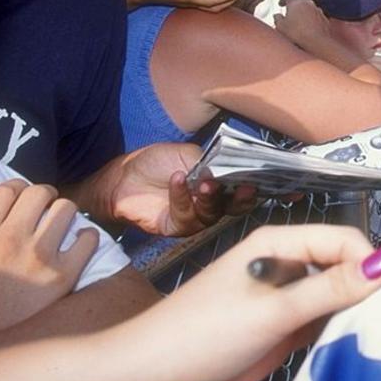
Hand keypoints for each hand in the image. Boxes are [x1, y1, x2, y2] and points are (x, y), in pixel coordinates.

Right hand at [0, 180, 98, 341]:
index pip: (4, 191)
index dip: (16, 189)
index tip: (20, 197)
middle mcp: (8, 243)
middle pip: (38, 193)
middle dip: (43, 197)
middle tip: (42, 208)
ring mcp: (38, 258)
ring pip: (65, 208)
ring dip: (64, 213)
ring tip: (59, 225)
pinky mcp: (64, 277)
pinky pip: (88, 238)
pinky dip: (86, 237)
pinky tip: (76, 245)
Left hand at [110, 144, 256, 236]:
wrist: (125, 176)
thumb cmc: (158, 162)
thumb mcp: (189, 154)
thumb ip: (209, 162)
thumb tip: (225, 171)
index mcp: (218, 186)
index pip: (240, 192)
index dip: (251, 189)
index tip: (255, 182)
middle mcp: (210, 205)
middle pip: (232, 207)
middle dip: (238, 198)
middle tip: (242, 188)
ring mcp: (194, 217)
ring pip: (211, 214)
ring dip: (209, 198)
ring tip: (205, 182)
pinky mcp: (175, 226)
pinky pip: (184, 215)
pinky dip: (182, 196)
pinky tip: (178, 180)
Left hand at [119, 225, 380, 380]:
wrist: (150, 376)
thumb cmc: (203, 335)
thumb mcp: (274, 311)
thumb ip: (331, 288)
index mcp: (279, 243)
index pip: (343, 239)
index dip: (368, 263)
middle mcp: (284, 263)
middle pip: (343, 266)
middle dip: (362, 290)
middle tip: (375, 322)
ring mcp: (282, 296)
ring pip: (335, 296)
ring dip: (348, 315)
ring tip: (355, 337)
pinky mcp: (279, 325)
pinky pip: (319, 321)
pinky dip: (331, 333)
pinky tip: (334, 347)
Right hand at [273, 0, 332, 52]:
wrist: (317, 43)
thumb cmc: (298, 34)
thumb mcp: (281, 27)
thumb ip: (277, 19)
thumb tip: (277, 16)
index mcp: (296, 3)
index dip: (283, 0)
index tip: (281, 4)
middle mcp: (309, 4)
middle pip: (299, 3)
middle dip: (294, 9)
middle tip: (289, 17)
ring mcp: (319, 11)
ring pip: (309, 10)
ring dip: (304, 15)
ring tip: (299, 26)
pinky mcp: (325, 20)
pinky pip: (316, 18)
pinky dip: (312, 22)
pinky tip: (308, 31)